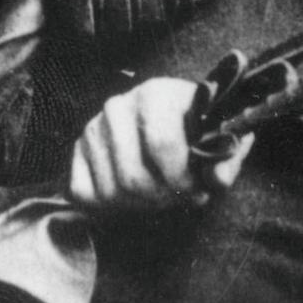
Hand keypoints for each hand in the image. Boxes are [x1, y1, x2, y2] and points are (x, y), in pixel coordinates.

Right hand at [68, 76, 253, 214]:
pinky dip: (109, 208)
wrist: (169, 126)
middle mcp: (117, 106)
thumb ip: (225, 161)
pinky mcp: (78, 151)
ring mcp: (93, 128)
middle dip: (161, 199)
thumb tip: (215, 178)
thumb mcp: (220, 144)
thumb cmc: (196, 135)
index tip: (196, 191)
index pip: (161, 144)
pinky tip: (132, 197)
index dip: (181, 178)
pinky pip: (85, 194)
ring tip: (159, 195)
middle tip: (178, 197)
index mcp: (154, 94)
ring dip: (140, 206)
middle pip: (133, 176)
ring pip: (111, 190)